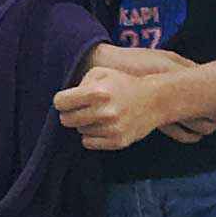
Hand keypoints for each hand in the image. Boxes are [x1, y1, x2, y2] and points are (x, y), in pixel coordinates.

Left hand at [55, 43, 203, 152]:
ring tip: (99, 115)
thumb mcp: (101, 73)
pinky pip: (88, 143)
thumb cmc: (123, 84)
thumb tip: (64, 102)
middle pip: (66, 120)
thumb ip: (80, 84)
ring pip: (79, 131)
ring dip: (85, 124)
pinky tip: (103, 126)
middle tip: (81, 109)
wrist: (156, 100)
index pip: (60, 103)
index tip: (67, 100)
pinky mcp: (118, 142)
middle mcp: (104, 111)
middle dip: (70, 114)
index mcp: (97, 92)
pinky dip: (92, 136)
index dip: (62, 101)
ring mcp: (112, 128)